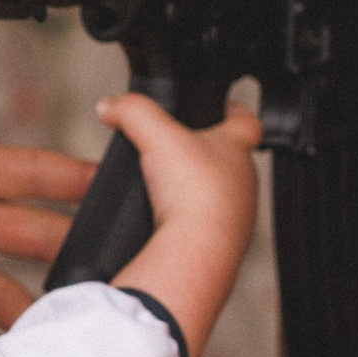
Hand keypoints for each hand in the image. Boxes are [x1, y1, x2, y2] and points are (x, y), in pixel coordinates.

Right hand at [100, 91, 262, 356]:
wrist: (197, 252)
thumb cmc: (192, 194)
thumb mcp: (155, 136)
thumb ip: (132, 111)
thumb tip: (111, 105)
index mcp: (236, 150)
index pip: (246, 121)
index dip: (232, 110)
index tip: (223, 107)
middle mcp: (244, 182)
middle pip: (230, 158)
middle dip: (206, 152)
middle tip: (180, 149)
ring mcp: (237, 216)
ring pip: (220, 195)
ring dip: (198, 191)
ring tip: (169, 190)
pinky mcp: (224, 245)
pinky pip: (208, 227)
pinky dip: (190, 222)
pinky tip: (167, 222)